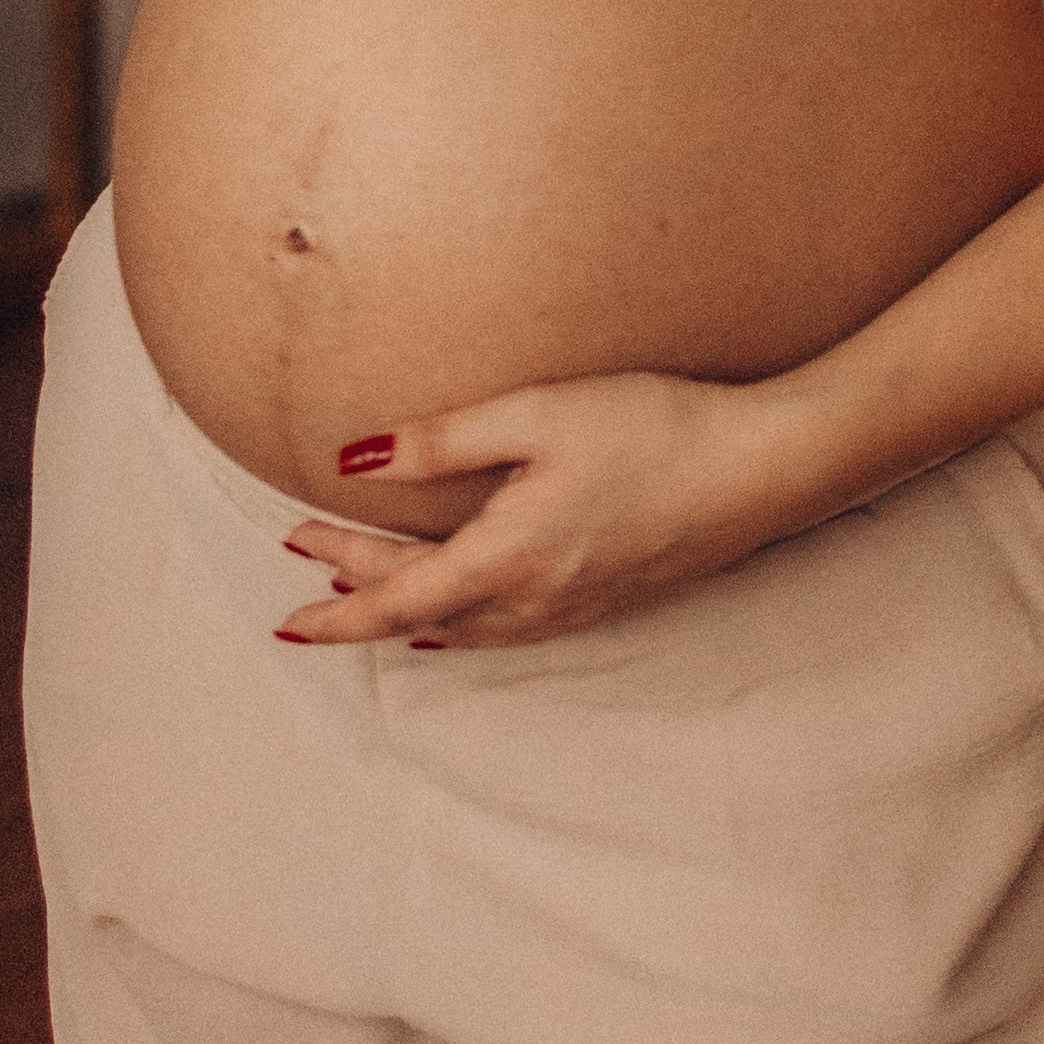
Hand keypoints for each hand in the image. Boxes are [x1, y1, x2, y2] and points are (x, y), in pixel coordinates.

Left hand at [272, 371, 805, 649]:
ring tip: (363, 598)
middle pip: (423, 614)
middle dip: (357, 595)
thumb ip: (442, 440)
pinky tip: (461, 613)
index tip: (283, 606)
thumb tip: (352, 458)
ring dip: (407, 612)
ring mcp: (575, 606)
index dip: (336, 600)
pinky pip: (509, 628)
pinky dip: (462, 622)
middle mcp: (535, 599)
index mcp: (507, 558)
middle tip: (302, 573)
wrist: (759, 466)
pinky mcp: (608, 596)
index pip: (395, 595)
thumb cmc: (651, 427)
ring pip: (466, 629)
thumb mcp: (537, 414)